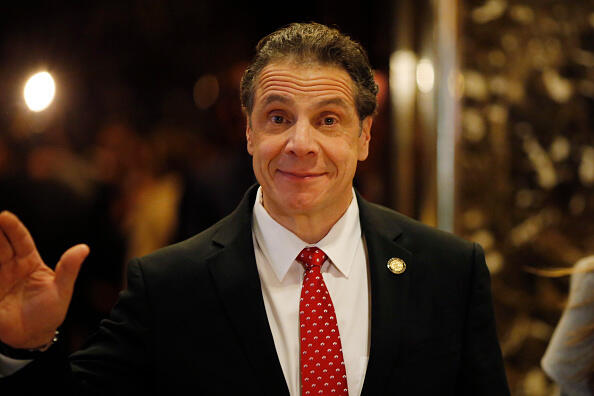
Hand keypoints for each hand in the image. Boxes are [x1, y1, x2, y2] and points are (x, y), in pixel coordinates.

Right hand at [0, 211, 88, 348]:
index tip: (4, 216)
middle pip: (0, 244)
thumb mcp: (61, 291)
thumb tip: (84, 248)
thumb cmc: (49, 313)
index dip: (13, 228)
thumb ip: (68, 269)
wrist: (31, 338)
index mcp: (29, 262)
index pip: (20, 240)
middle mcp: (9, 266)